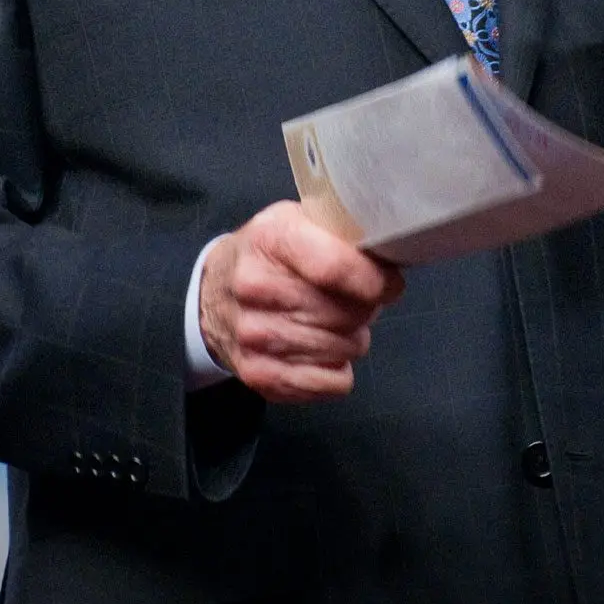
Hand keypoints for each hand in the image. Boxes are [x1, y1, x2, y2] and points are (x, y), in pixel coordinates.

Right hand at [198, 203, 405, 403]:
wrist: (213, 293)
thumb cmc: (270, 256)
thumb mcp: (299, 221)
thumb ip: (343, 234)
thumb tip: (391, 260)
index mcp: (271, 239)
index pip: (334, 268)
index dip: (374, 281)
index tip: (388, 284)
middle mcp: (255, 287)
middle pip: (345, 314)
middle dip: (363, 310)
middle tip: (351, 302)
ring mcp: (253, 334)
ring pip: (343, 350)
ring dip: (350, 339)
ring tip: (332, 324)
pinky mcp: (259, 373)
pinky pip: (331, 383)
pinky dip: (337, 370)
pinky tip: (321, 351)